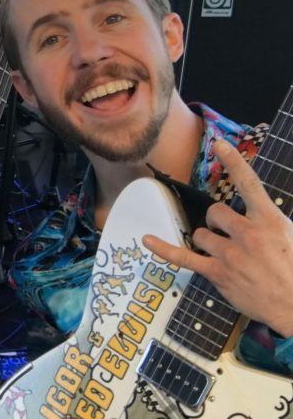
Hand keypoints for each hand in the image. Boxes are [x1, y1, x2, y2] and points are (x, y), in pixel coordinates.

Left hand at [143, 139, 292, 336]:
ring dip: (207, 240)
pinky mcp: (217, 273)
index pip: (249, 184)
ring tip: (225, 254)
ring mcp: (230, 254)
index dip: (234, 162)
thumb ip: (271, 222)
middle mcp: (247, 233)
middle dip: (218, 222)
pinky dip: (163, 249)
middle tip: (230, 236)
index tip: (219, 145)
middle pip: (215, 212)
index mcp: (270, 221)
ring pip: (200, 234)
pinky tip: (147, 240)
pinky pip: (182, 257)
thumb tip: (257, 213)